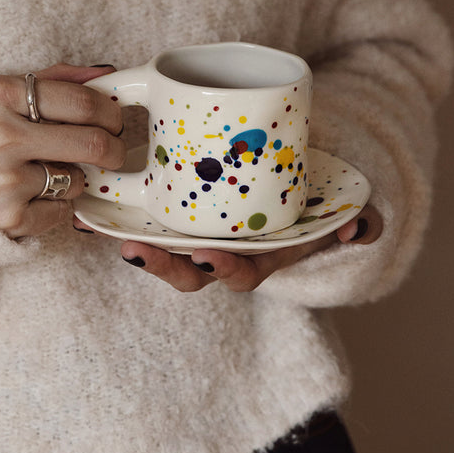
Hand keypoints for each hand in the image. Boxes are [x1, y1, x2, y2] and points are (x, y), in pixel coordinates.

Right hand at [0, 63, 125, 237]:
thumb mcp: (10, 94)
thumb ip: (58, 80)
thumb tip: (108, 74)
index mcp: (0, 94)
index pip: (84, 102)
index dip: (111, 114)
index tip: (114, 122)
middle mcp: (0, 136)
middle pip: (94, 143)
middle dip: (114, 150)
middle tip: (111, 152)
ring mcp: (2, 178)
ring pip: (78, 180)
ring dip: (75, 179)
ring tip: (48, 172)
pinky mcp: (8, 215)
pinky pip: (62, 211)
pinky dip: (56, 207)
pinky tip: (33, 196)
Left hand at [74, 203, 382, 291]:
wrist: (295, 179)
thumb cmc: (312, 202)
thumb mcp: (339, 210)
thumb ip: (359, 220)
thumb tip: (361, 229)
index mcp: (258, 256)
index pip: (237, 273)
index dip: (222, 270)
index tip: (207, 256)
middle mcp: (224, 249)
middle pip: (188, 271)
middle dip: (163, 266)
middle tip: (139, 251)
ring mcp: (202, 233)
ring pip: (165, 250)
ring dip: (137, 245)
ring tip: (107, 232)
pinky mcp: (182, 209)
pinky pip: (150, 222)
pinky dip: (121, 222)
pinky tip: (92, 213)